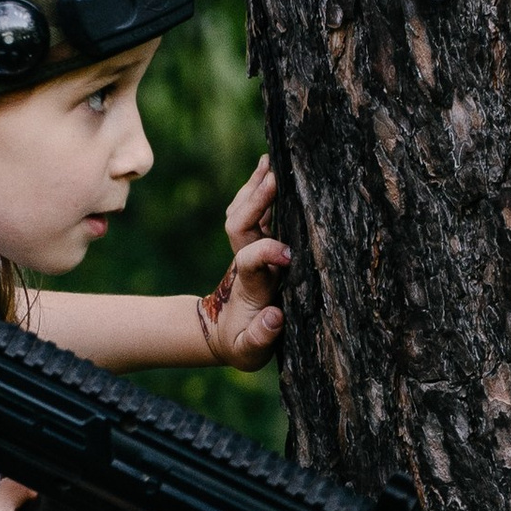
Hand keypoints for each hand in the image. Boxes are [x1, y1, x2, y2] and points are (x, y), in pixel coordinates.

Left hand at [195, 154, 289, 367]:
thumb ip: (260, 336)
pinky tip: (270, 171)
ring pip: (242, 212)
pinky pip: (251, 212)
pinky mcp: (253, 245)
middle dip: (256, 201)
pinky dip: (259, 191)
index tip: (287, 253)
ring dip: (254, 187)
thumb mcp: (250, 350)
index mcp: (250, 286)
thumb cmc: (243, 344)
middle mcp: (246, 262)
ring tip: (271, 160)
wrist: (224, 335)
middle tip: (274, 175)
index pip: (251, 260)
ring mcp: (247, 251)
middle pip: (241, 223)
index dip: (266, 253)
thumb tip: (274, 316)